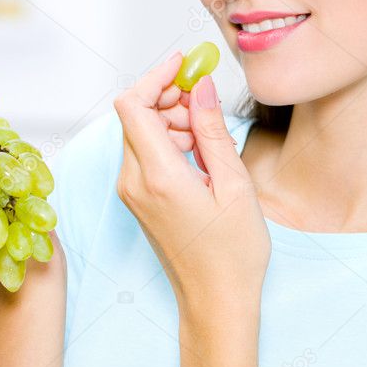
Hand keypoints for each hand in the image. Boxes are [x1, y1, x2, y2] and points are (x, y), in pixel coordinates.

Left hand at [113, 51, 269, 310]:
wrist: (216, 302)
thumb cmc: (233, 253)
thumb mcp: (234, 185)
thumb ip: (212, 131)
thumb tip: (201, 86)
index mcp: (157, 176)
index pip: (133, 105)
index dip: (156, 77)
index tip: (184, 64)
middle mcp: (134, 182)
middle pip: (135, 115)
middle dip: (168, 97)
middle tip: (205, 100)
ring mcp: (131, 192)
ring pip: (139, 132)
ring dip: (170, 119)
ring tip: (209, 135)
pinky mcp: (137, 198)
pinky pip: (145, 153)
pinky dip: (168, 140)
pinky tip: (199, 153)